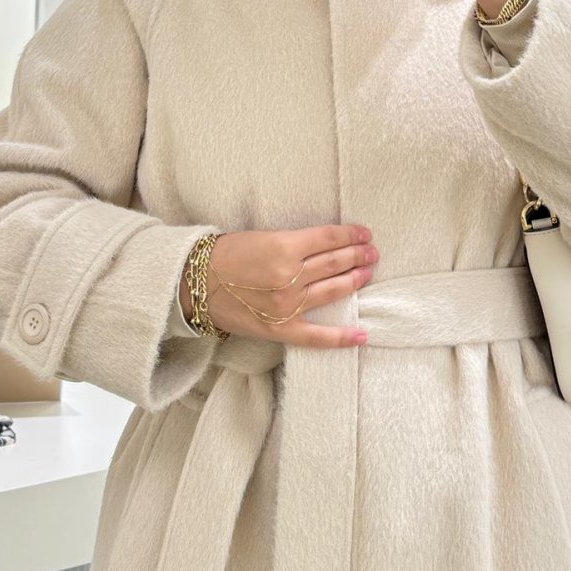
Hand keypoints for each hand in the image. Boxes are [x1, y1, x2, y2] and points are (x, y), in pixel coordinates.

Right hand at [180, 224, 377, 347]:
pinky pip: (317, 336)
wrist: (197, 284)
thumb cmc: (227, 255)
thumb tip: (327, 244)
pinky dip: (341, 337)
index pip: (328, 239)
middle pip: (334, 263)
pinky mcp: (281, 330)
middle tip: (372, 251)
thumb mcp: (263, 237)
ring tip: (369, 272)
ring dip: (355, 280)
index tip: (364, 233)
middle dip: (358, 255)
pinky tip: (362, 334)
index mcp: (284, 247)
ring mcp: (287, 305)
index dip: (350, 235)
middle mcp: (289, 276)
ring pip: (332, 290)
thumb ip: (295, 243)